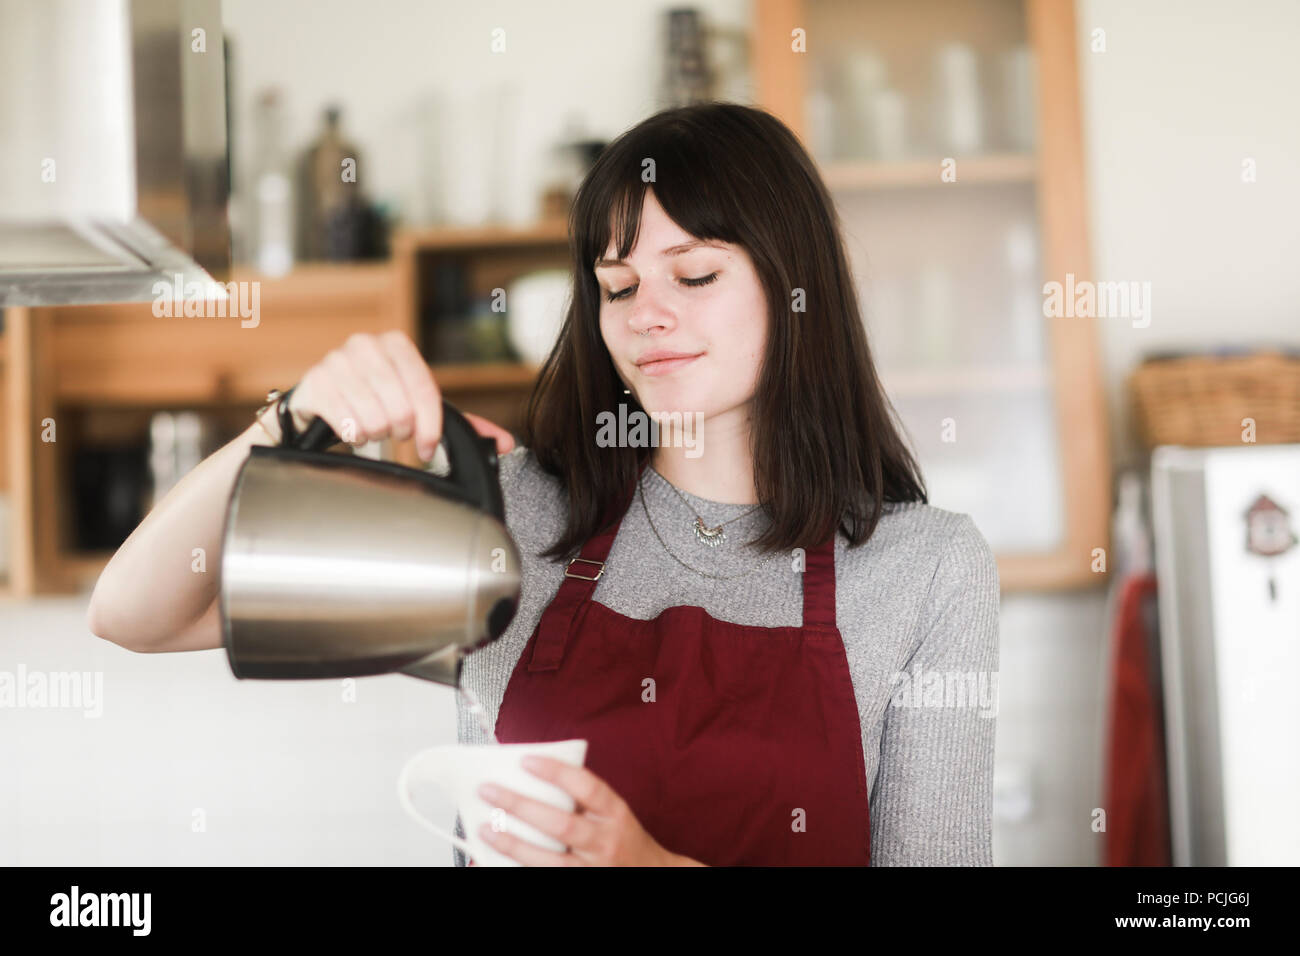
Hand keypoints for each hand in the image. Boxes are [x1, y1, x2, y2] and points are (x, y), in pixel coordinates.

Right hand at [287, 331, 514, 459]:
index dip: (431, 426)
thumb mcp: (417, 405)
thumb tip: (505, 443)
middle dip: (401, 431)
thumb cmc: (376, 401)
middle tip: (395, 432)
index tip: (427, 447)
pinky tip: (353, 429)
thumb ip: (461, 423)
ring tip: (372, 428)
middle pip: (400, 407)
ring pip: (374, 419)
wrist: (318, 401)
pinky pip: (346, 424)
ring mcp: (335, 363)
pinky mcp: (314, 385)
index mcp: (395, 344)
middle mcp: (364, 345)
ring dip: (377, 434)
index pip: (425, 390)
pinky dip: (354, 436)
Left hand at [472, 756, 701, 865]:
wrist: (652, 874)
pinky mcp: (579, 885)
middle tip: (489, 790)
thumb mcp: (613, 812)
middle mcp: (606, 843)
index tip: (525, 760)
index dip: (556, 773)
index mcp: (615, 814)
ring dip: (513, 844)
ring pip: (549, 860)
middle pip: (562, 825)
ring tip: (485, 828)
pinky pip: (543, 876)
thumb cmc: (623, 840)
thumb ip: (584, 797)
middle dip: (521, 806)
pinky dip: (516, 868)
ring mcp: (592, 870)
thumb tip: (532, 776)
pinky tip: (490, 861)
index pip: (588, 788)